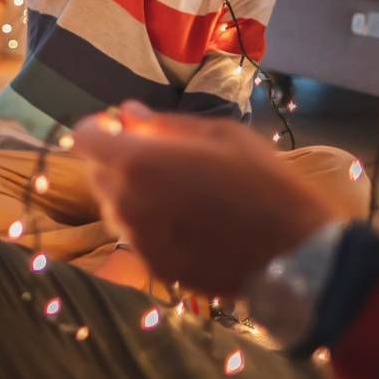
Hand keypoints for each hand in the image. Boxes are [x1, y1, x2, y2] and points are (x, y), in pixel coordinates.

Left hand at [73, 103, 336, 295]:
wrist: (293, 253)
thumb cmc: (262, 183)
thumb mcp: (220, 135)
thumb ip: (164, 124)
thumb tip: (127, 112)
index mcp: (136, 163)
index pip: (84, 139)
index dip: (97, 129)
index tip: (117, 126)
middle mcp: (124, 202)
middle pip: (96, 173)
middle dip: (115, 160)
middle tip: (156, 157)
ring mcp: (135, 238)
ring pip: (113, 206)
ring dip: (130, 193)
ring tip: (176, 190)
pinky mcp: (151, 265)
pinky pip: (134, 235)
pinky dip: (147, 223)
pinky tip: (185, 221)